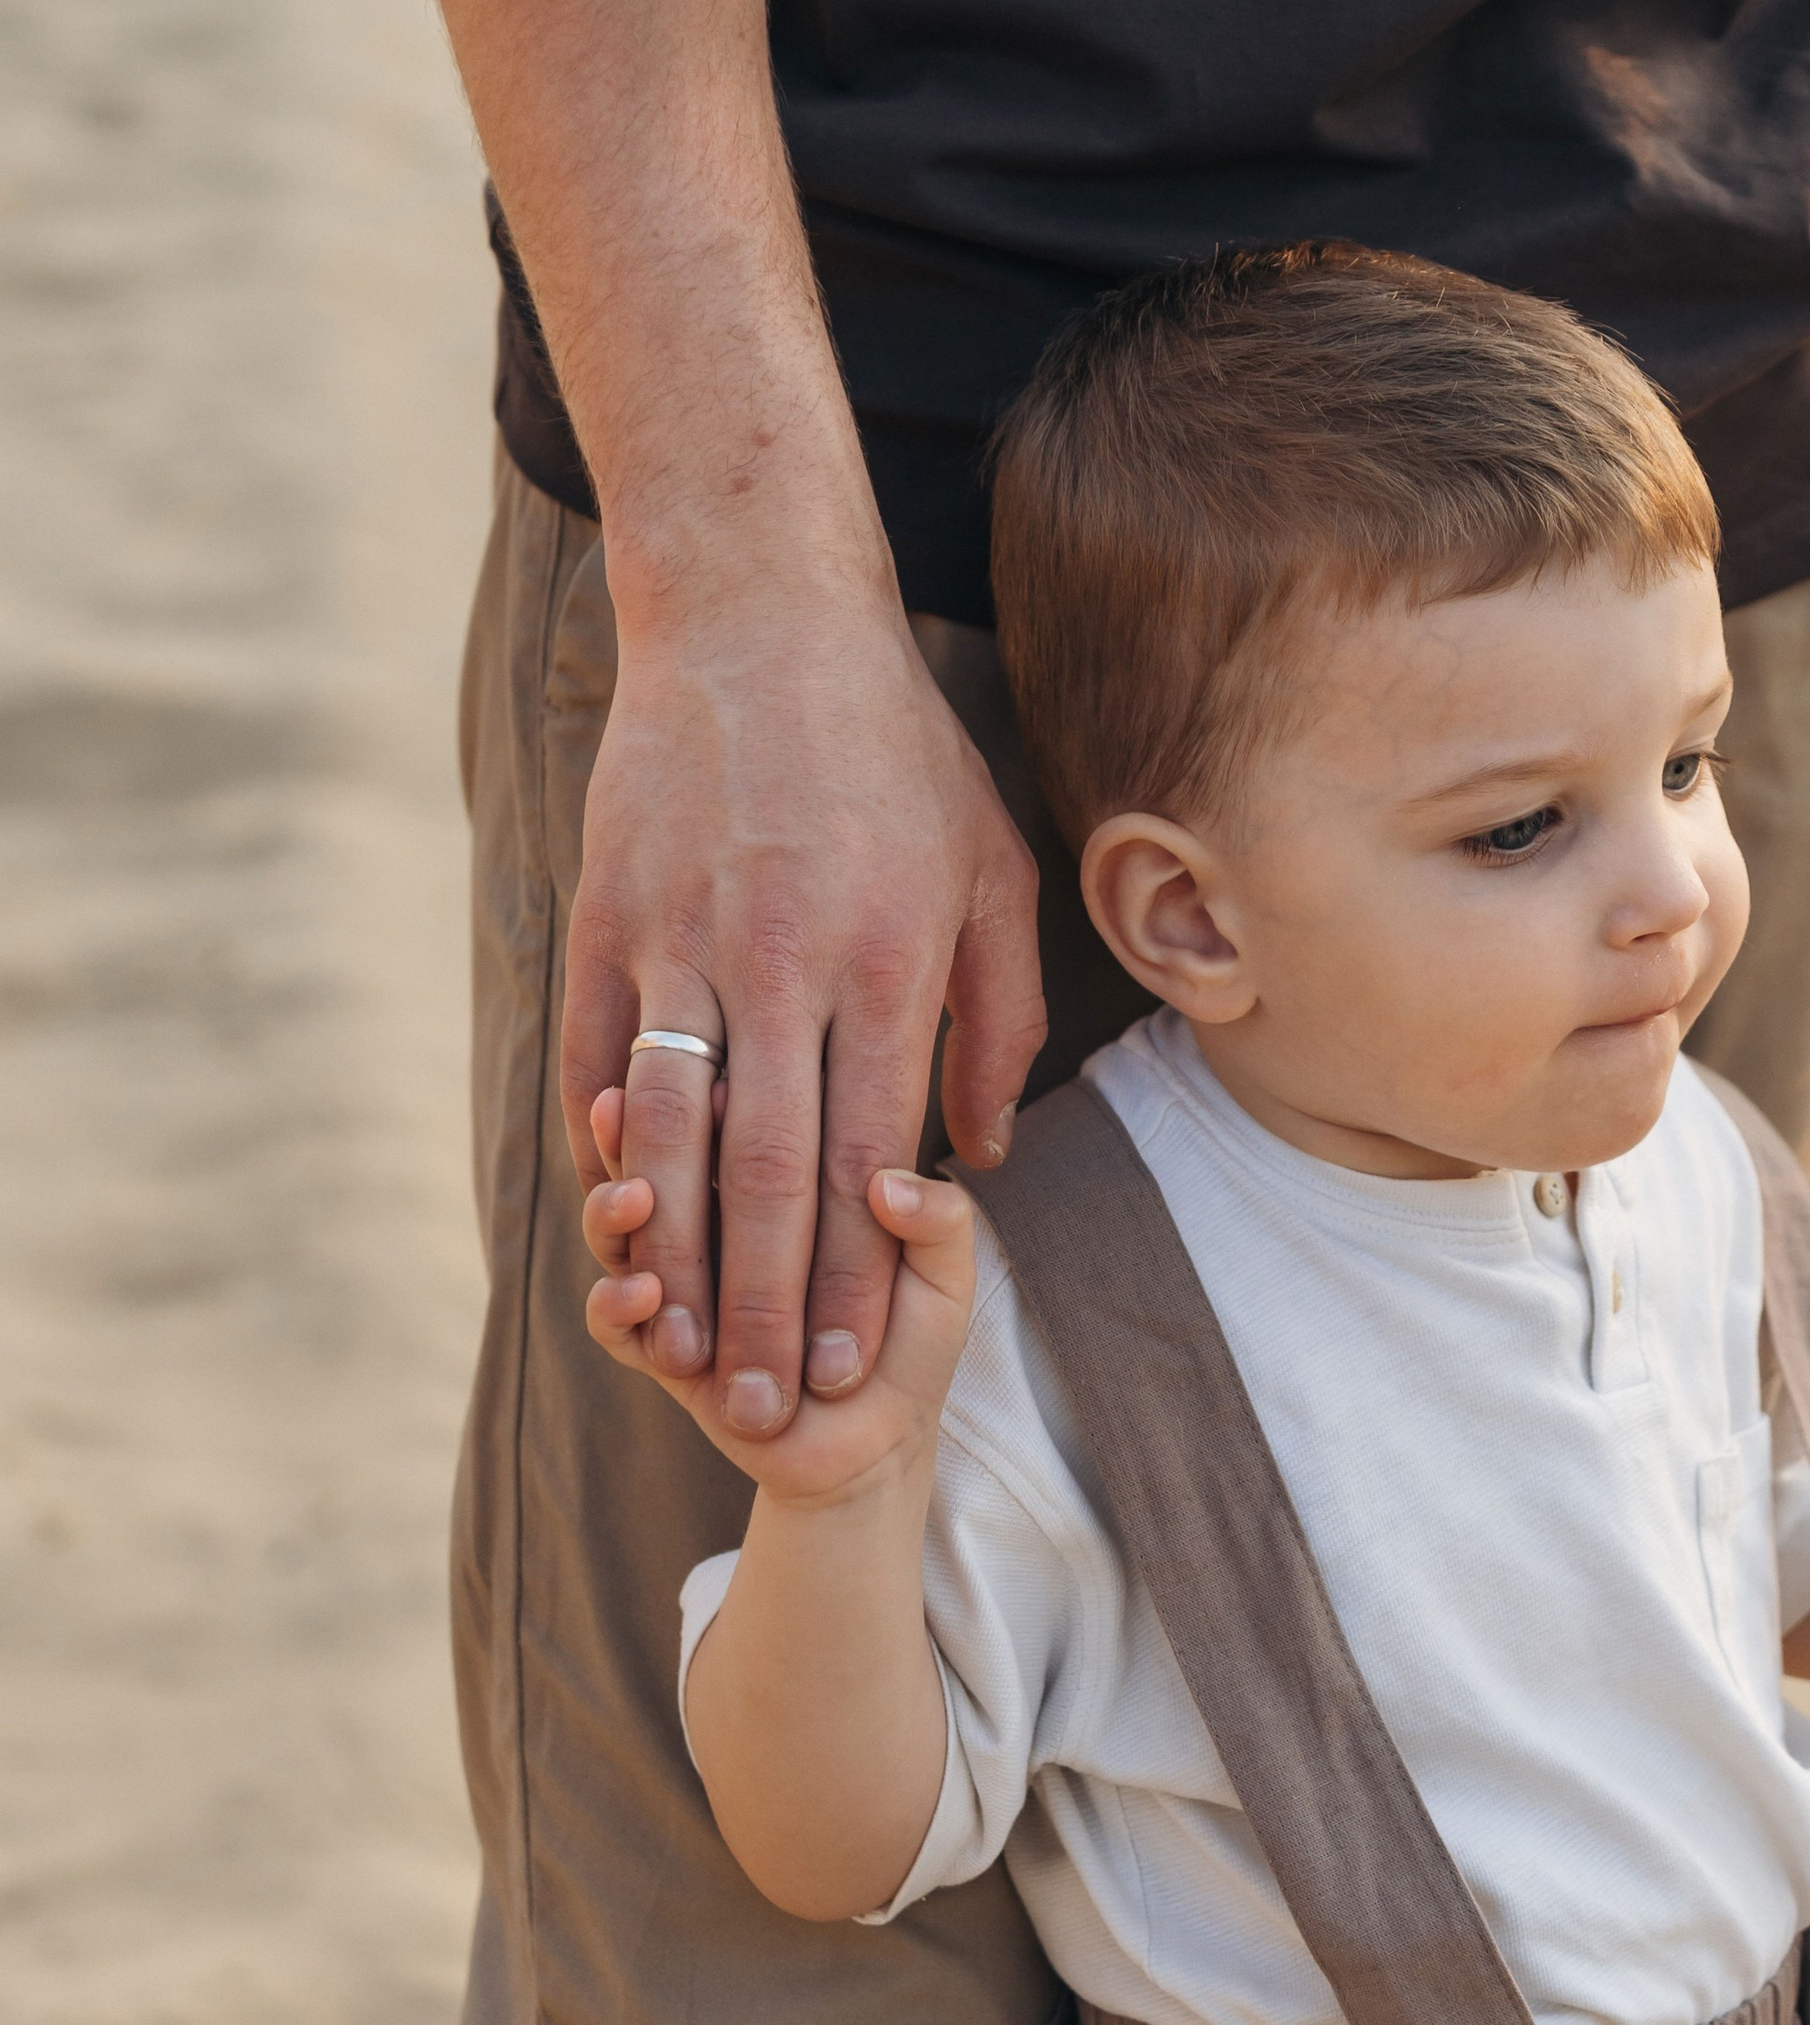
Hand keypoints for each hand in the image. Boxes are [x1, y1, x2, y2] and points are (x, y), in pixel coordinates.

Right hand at [561, 592, 1043, 1446]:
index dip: (852, 1278)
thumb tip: (985, 1153)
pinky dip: (604, 1153)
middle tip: (756, 1405)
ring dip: (671, 1256)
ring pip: (670, 1138)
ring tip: (675, 1349)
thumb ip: (997, 1017)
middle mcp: (785, 962)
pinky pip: (597, 1061)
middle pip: (768, 1174)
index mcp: (891, 959)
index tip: (844, 1373)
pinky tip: (613, 1222)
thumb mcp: (992, 865)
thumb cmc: (896, 750)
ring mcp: (683, 942)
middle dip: (762, 1306)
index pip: (868, 1159)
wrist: (760, 619)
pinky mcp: (609, 919)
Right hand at [582, 1091, 979, 1508]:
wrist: (873, 1442)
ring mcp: (680, 1273)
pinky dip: (616, 1303)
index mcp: (781, 1173)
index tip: (725, 1083)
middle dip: (651, 1143)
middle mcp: (716, 1212)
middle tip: (648, 1116)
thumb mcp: (946, 1277)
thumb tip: (889, 1185)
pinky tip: (640, 1293)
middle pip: (662, 1158)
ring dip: (617, 1210)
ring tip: (633, 1199)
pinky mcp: (654, 1343)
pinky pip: (611, 1318)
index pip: (739, 1118)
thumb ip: (940, 1223)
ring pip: (622, 1224)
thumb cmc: (911, 1338)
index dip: (723, 1096)